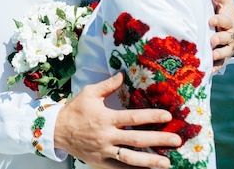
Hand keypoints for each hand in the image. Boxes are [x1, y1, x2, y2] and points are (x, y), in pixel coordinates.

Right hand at [55, 73, 180, 168]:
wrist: (57, 130)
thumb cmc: (75, 110)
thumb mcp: (89, 93)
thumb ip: (108, 85)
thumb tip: (123, 74)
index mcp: (106, 118)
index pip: (133, 117)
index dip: (151, 117)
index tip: (167, 116)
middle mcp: (106, 136)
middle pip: (136, 139)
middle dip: (158, 140)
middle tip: (176, 140)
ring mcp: (103, 151)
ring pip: (130, 158)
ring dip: (150, 161)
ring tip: (167, 162)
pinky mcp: (100, 162)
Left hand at [206, 0, 233, 72]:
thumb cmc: (227, 14)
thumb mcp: (225, 3)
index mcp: (229, 22)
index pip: (224, 20)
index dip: (218, 20)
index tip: (210, 20)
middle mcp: (230, 36)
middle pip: (226, 38)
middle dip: (219, 39)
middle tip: (212, 40)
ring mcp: (227, 47)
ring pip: (224, 52)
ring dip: (219, 54)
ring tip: (212, 55)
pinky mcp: (223, 57)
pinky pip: (220, 64)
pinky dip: (214, 68)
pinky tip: (208, 72)